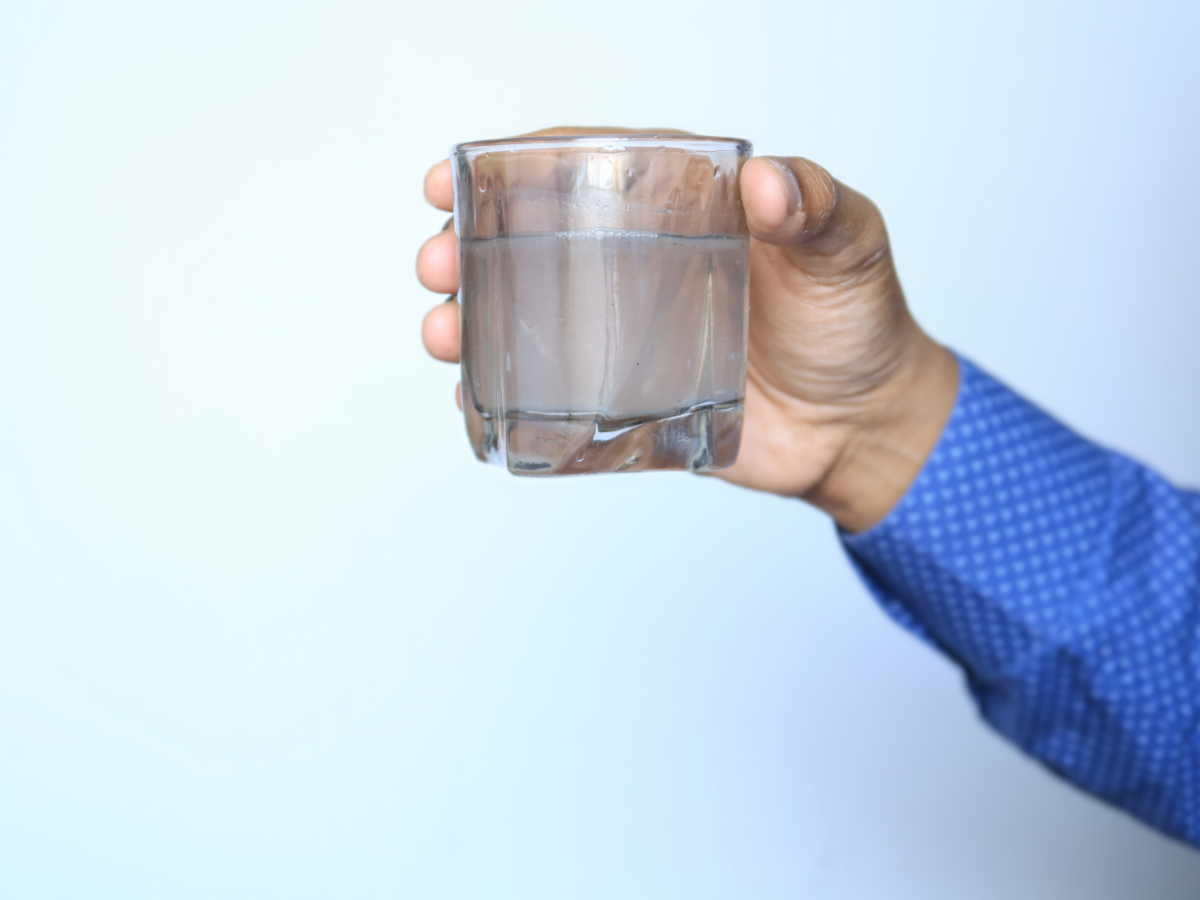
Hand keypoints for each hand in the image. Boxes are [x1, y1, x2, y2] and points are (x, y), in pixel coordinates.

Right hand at [416, 128, 958, 531]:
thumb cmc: (858, 324)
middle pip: (532, 248)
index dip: (510, 171)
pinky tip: (474, 399)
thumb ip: (817, 206)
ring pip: (528, 323)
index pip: (583, 172)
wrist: (864, 428)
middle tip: (438, 265)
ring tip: (445, 334)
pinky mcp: (627, 403)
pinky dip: (506, 399)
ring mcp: (627, 340)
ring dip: (471, 323)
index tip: (455, 181)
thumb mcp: (850, 248)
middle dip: (467, 251)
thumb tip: (766, 183)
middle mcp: (640, 270)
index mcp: (678, 213)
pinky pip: (552, 399)